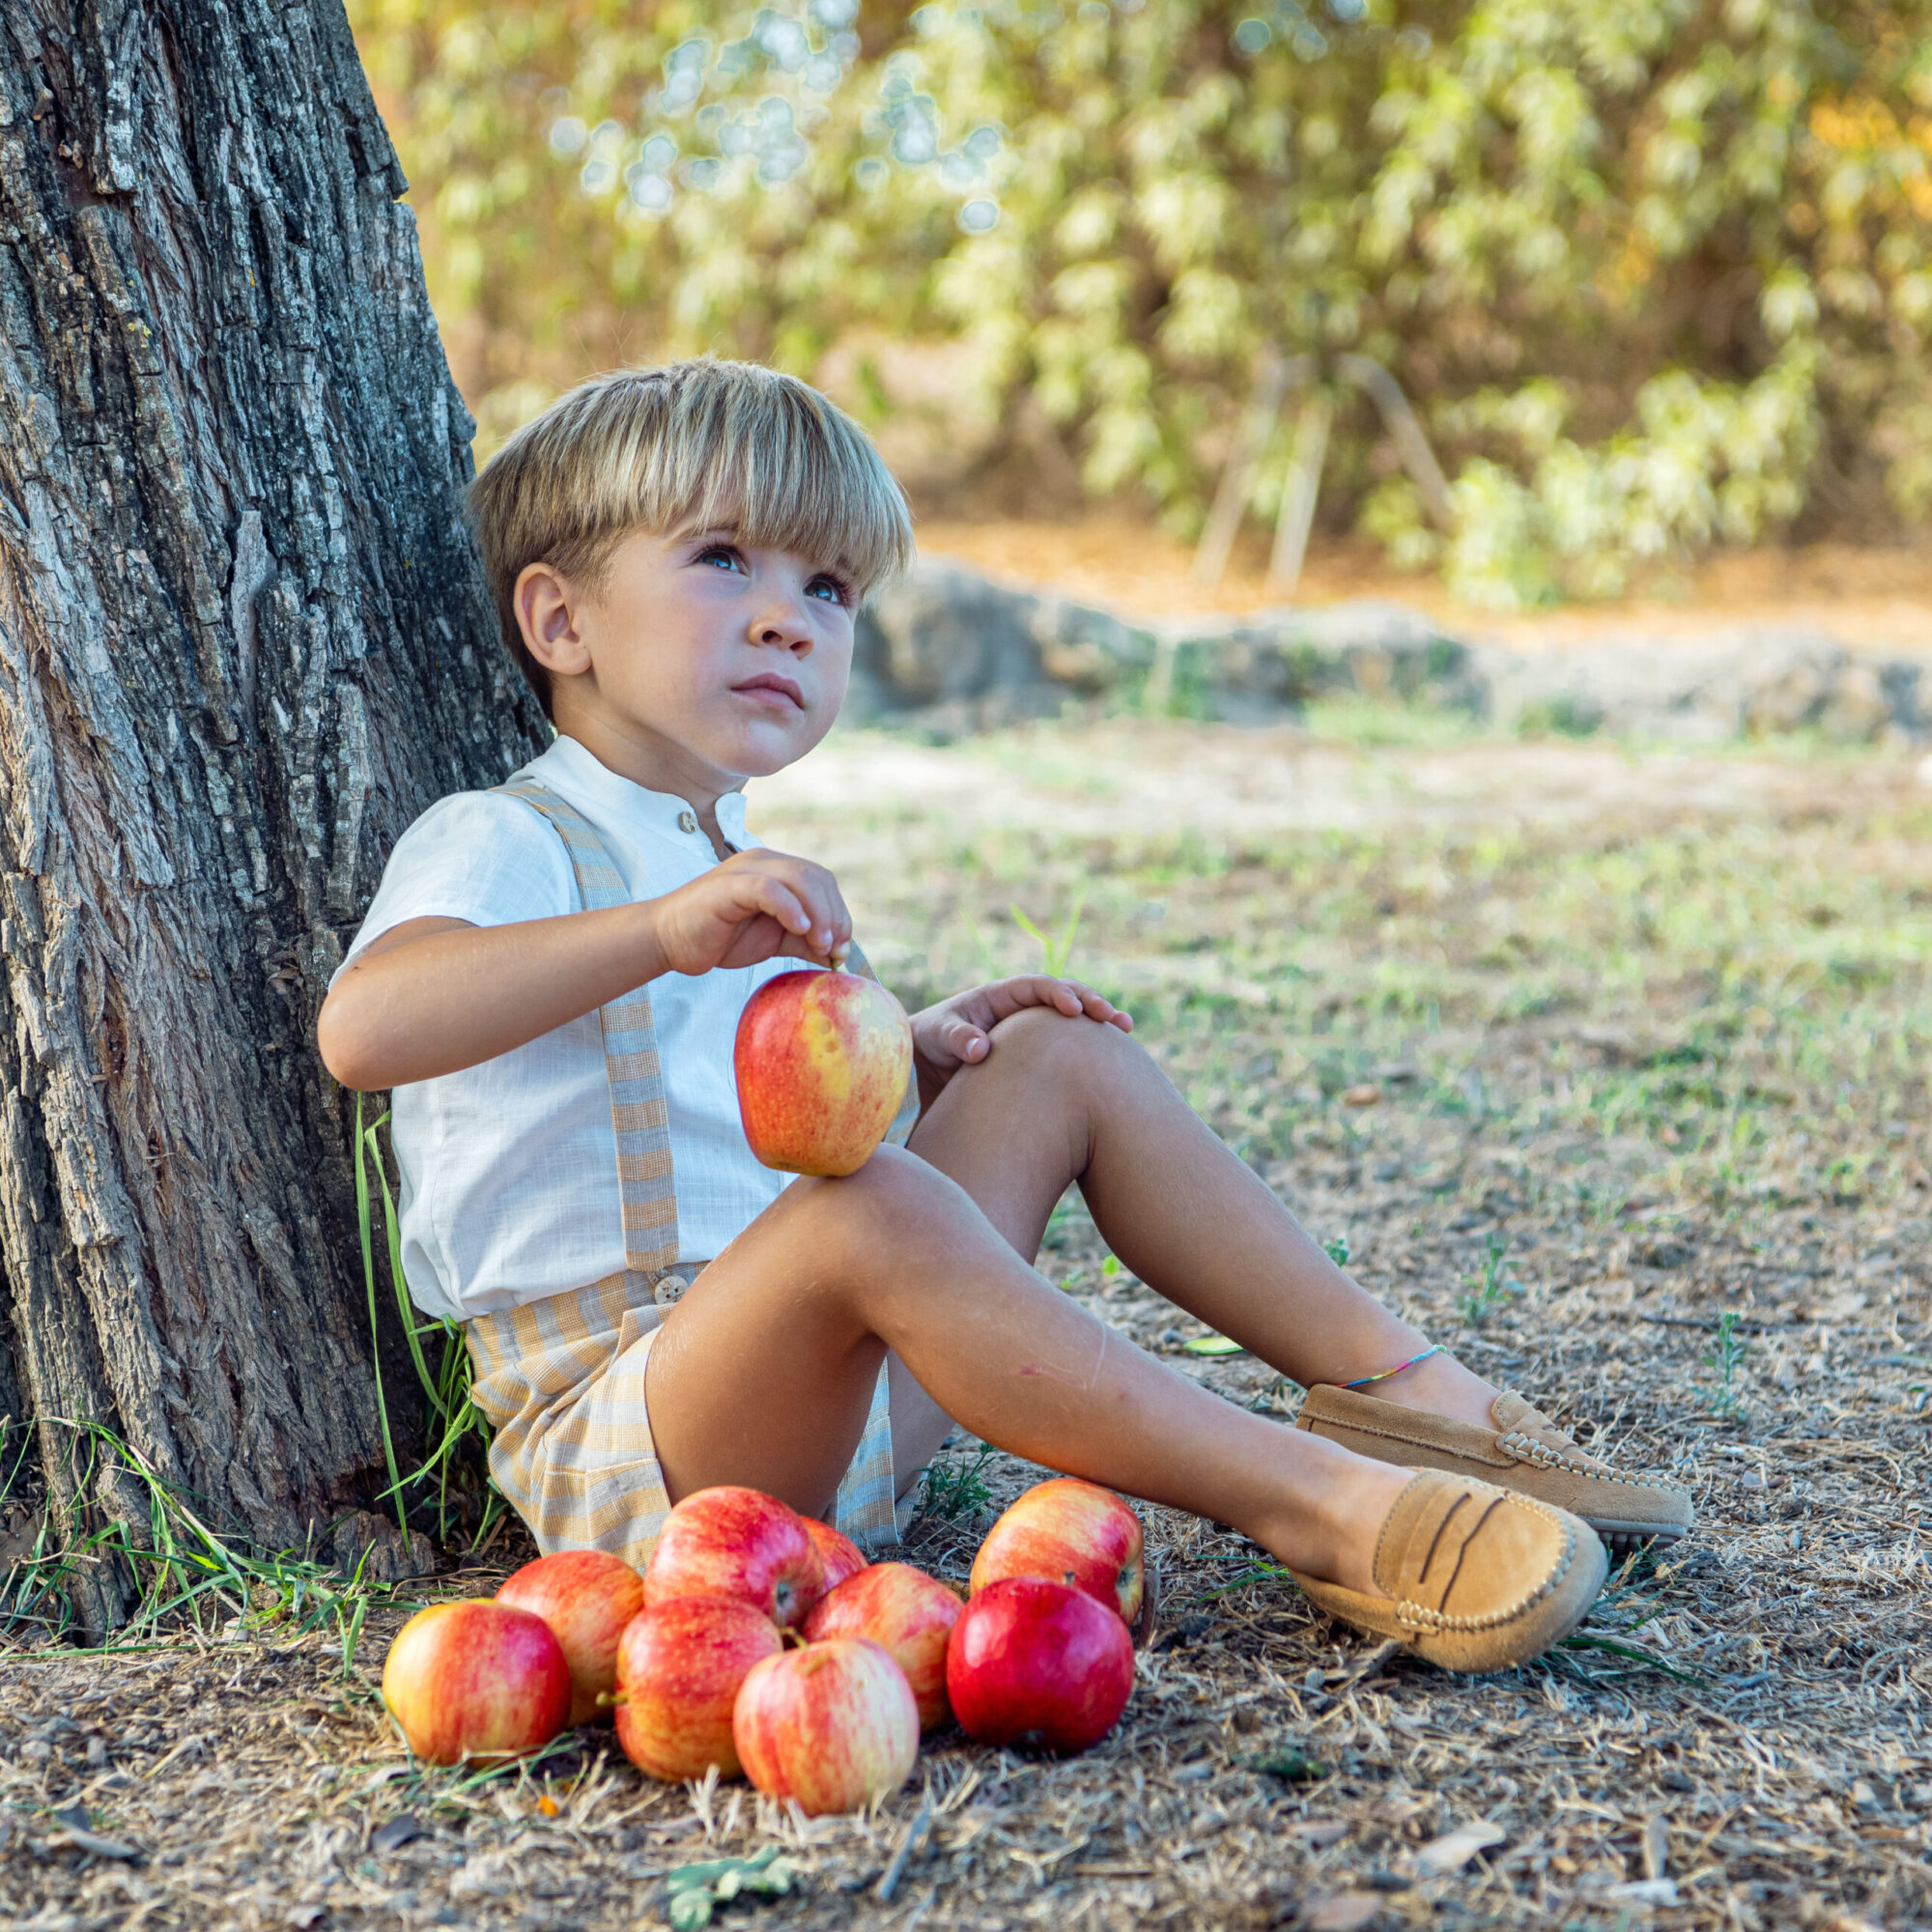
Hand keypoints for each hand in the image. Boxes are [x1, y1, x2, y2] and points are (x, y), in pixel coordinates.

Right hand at [648, 849, 853, 976]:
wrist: (669, 941)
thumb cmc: (718, 938)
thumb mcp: (772, 940)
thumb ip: (804, 942)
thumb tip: (838, 955)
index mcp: (776, 871)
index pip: (822, 881)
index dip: (840, 913)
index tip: (842, 949)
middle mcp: (764, 863)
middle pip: (817, 876)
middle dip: (834, 914)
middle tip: (834, 949)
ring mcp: (746, 870)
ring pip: (799, 877)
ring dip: (819, 912)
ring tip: (820, 944)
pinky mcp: (729, 886)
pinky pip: (768, 888)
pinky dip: (791, 907)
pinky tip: (800, 929)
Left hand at [910, 976, 1131, 1103]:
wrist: (925, 1062)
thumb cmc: (928, 1041)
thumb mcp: (936, 1036)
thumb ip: (957, 1038)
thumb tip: (982, 1050)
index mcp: (999, 996)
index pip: (1035, 986)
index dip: (1057, 993)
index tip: (1074, 1010)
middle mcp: (1020, 1009)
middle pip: (1064, 996)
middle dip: (1091, 1003)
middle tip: (1115, 1020)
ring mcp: (1031, 1029)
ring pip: (1071, 1022)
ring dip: (1098, 1022)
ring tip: (1125, 1031)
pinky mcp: (1037, 1053)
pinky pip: (1066, 1045)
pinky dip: (1087, 1048)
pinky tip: (1111, 1063)